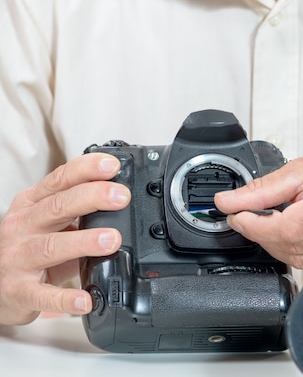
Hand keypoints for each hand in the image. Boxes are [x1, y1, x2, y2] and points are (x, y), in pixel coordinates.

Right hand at [0, 153, 129, 324]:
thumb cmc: (28, 248)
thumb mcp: (49, 222)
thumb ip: (80, 210)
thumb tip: (122, 198)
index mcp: (32, 205)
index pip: (60, 180)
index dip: (86, 170)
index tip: (112, 166)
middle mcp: (23, 227)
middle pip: (58, 206)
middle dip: (92, 198)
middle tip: (121, 197)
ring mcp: (18, 259)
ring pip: (51, 246)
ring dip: (84, 242)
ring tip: (112, 240)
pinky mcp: (19, 291)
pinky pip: (43, 295)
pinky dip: (65, 299)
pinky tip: (85, 299)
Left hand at [215, 148, 302, 294]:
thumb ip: (263, 188)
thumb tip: (229, 202)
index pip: (285, 227)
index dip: (253, 224)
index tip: (235, 214)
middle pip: (286, 246)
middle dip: (258, 231)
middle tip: (248, 213)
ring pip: (293, 259)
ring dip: (272, 242)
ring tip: (272, 218)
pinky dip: (290, 250)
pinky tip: (290, 232)